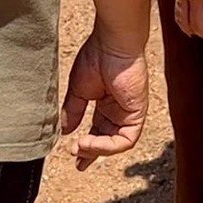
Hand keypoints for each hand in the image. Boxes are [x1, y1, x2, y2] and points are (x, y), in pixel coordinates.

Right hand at [60, 31, 148, 170]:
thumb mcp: (79, 89)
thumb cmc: (97, 56)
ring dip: (97, 150)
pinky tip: (89, 142)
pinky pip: (126, 139)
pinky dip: (107, 146)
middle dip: (91, 153)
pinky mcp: (138, 112)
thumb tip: (65, 132)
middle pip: (107, 140)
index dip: (87, 145)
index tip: (73, 155)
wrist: (113, 42)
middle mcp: (119, 109)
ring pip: (116, 143)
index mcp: (106, 102)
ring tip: (79, 148)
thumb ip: (73, 111)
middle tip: (77, 160)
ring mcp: (129, 111)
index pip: (98, 130)